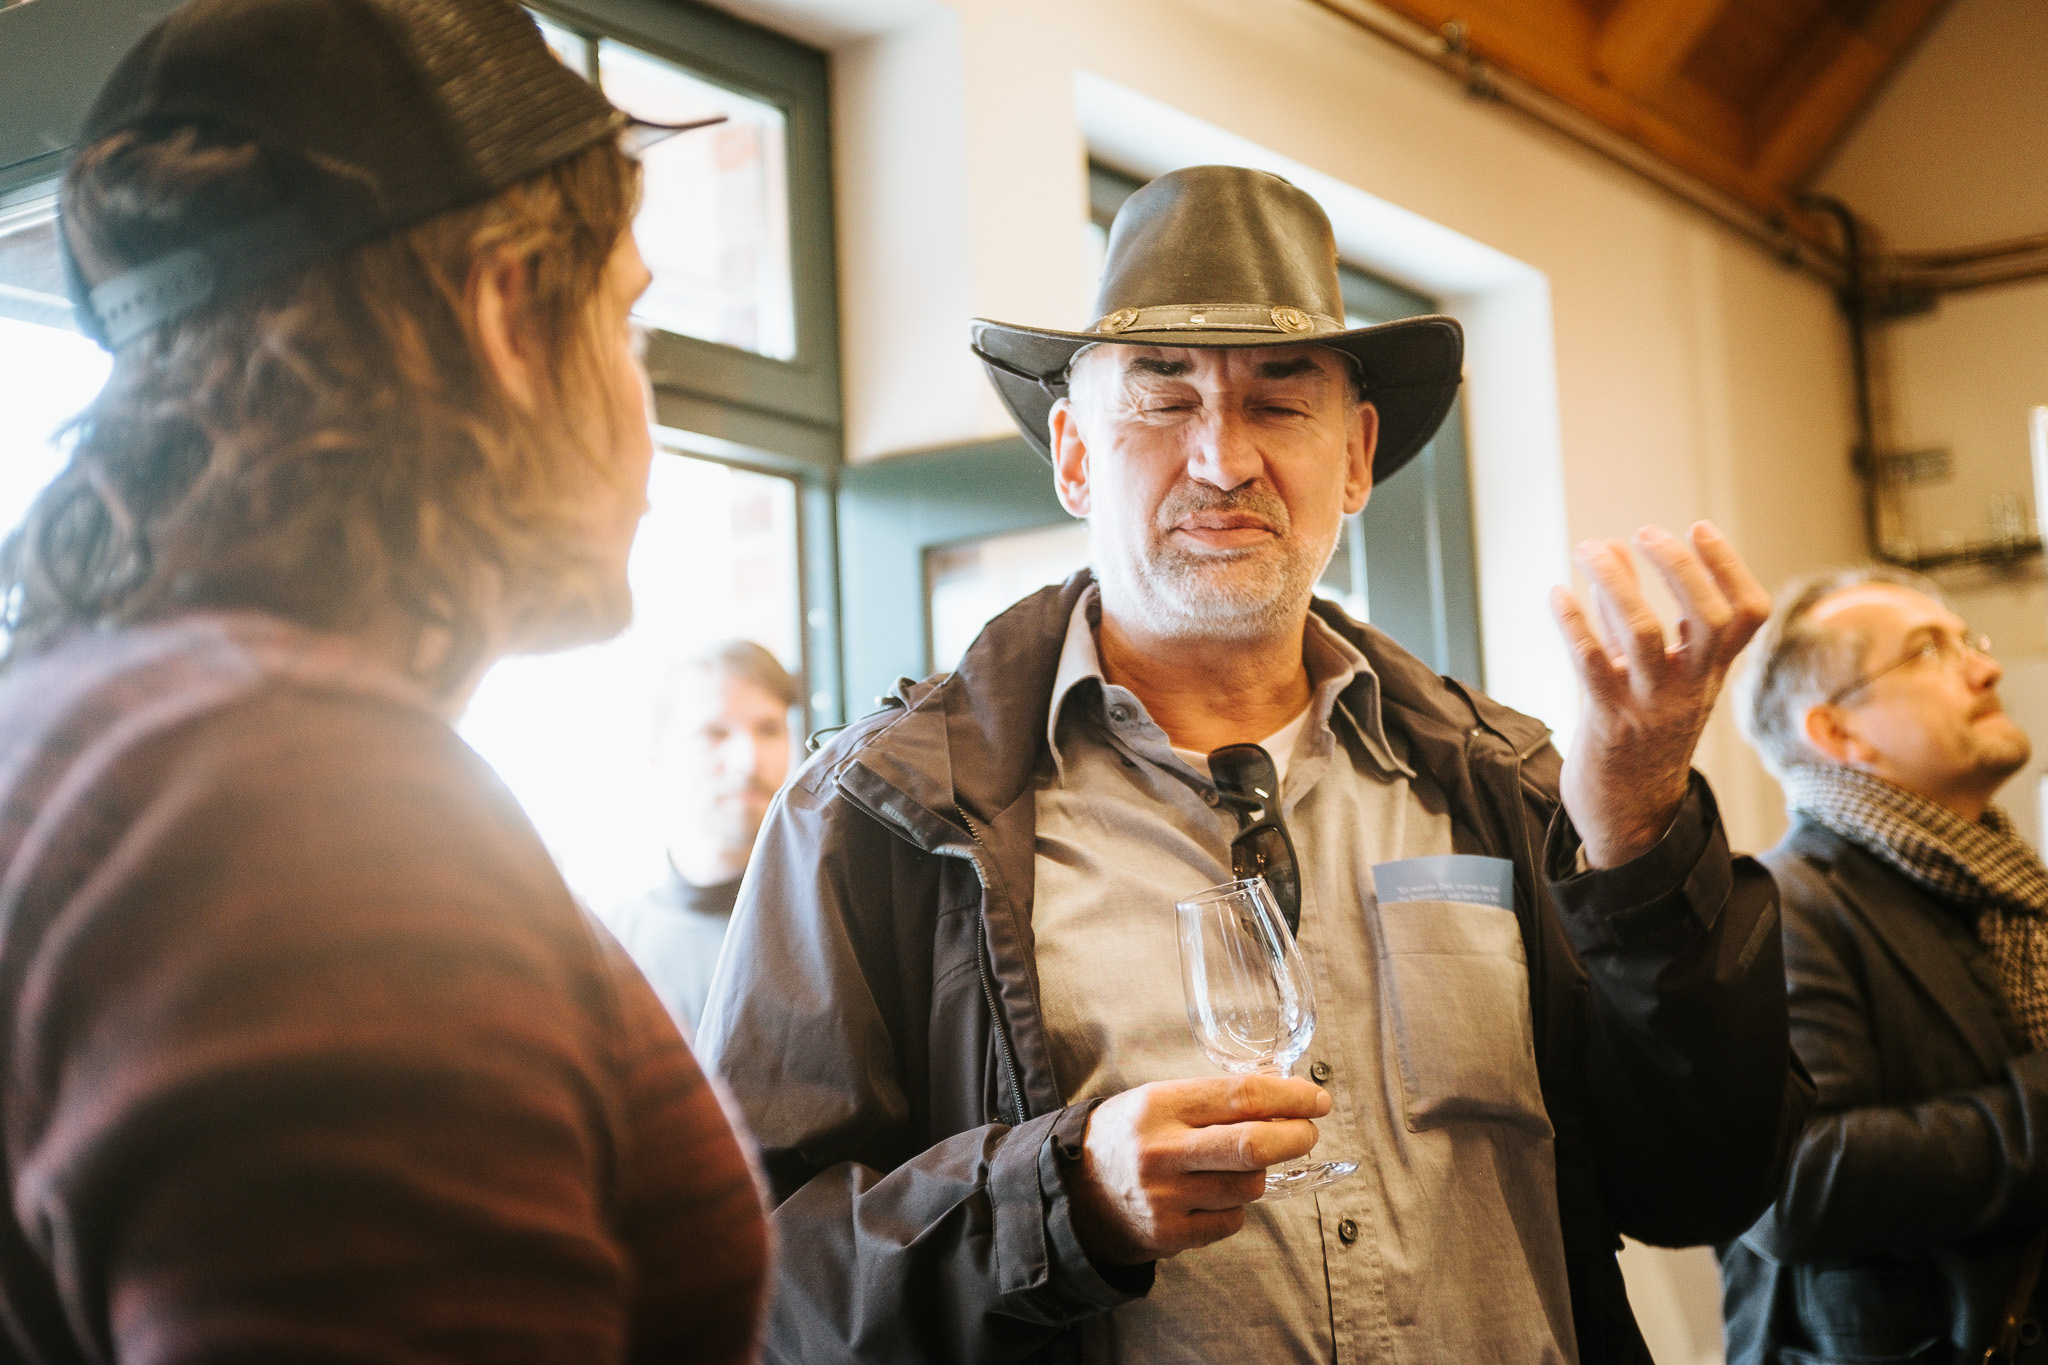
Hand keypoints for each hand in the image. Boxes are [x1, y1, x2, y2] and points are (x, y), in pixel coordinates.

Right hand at [1067, 1075, 1329, 1264]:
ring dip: (1260, 1173)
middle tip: (1309, 1131)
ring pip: (1250, 1186)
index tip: (1316, 1099)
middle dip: (1296, 1136)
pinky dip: (1235, 1205)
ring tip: (1241, 1164)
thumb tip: (1284, 1094)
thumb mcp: (1159, 1099)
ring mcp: (1165, 1197)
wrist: (1076, 1191)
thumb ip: (1215, 1098)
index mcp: (1160, 1105)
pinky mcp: (1169, 1234)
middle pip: (1253, 1145)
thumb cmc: (1130, 1136)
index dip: (1289, 1097)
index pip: (1240, 1096)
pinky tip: (1213, 1194)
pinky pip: (1232, 1219)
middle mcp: (1161, 1150)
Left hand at [1550, 521, 1768, 868]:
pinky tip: (1556, 594)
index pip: (1747, 614)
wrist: (1627, 812)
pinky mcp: (1608, 721)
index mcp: (1711, 672)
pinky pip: (1591, 664)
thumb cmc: (1637, 731)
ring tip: (1591, 549)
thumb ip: (1626, 611)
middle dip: (1679, 565)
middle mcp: (1690, 687)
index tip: (1698, 526)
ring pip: (1644, 634)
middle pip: (1708, 616)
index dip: (1729, 566)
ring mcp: (1651, 704)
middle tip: (1645, 533)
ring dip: (1616, 583)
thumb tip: (1611, 550)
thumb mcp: (1645, 671)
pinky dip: (1573, 623)